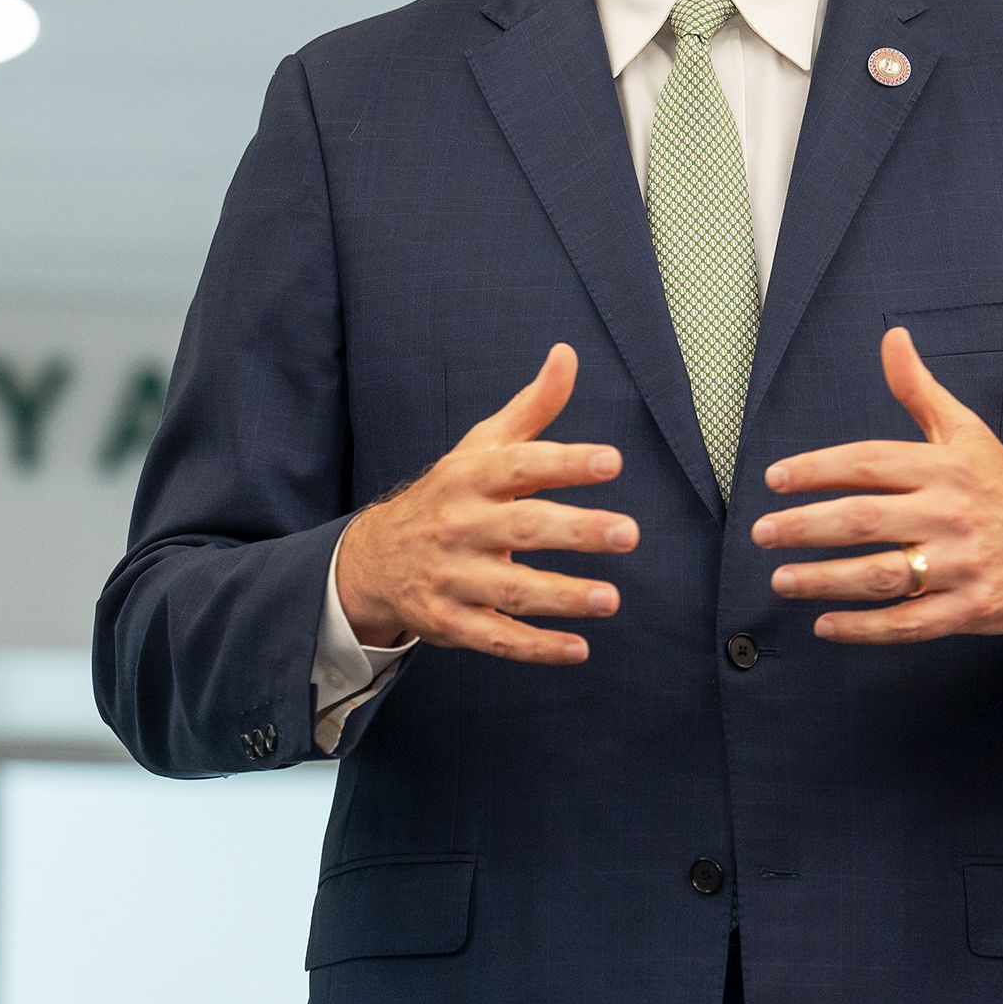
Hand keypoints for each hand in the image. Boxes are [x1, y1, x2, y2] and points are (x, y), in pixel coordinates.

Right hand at [334, 344, 637, 663]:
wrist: (373, 558)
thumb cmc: (448, 495)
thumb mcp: (480, 447)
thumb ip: (531, 409)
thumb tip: (567, 354)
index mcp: (470, 477)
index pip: (520, 465)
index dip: (565, 463)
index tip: (611, 461)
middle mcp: (459, 526)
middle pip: (522, 528)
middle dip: (576, 531)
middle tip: (629, 533)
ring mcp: (452, 578)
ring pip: (511, 590)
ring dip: (563, 596)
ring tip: (610, 599)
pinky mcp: (449, 622)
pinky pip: (495, 639)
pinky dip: (535, 648)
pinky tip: (578, 649)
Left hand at [752, 327, 1002, 641]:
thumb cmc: (1001, 488)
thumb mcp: (966, 433)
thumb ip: (919, 391)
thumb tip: (892, 338)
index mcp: (945, 466)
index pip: (869, 463)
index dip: (817, 469)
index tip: (775, 479)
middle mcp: (952, 512)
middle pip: (866, 518)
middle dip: (807, 527)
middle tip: (762, 533)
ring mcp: (963, 564)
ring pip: (882, 574)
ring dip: (825, 580)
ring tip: (781, 580)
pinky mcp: (972, 608)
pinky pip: (910, 622)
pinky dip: (865, 628)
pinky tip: (825, 625)